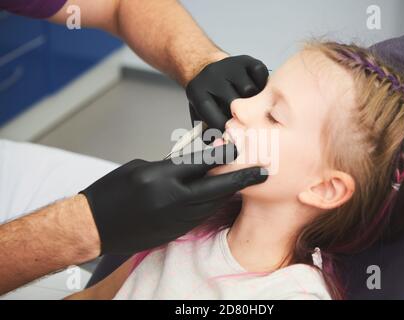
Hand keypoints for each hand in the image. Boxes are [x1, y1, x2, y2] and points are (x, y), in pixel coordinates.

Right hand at [80, 144, 267, 254]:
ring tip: (246, 182)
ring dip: (228, 193)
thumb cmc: (112, 192)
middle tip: (263, 171)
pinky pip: (200, 216)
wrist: (95, 225)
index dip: (223, 152)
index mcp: (159, 177)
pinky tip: (221, 198)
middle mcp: (170, 199)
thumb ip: (169, 167)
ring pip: (212, 204)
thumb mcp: (140, 168)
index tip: (241, 145)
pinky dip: (212, 205)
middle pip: (215, 187)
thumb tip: (192, 166)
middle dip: (241, 179)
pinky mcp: (174, 232)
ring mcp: (174, 219)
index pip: (199, 162)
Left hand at [186, 55, 268, 132]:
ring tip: (252, 106)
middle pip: (236, 104)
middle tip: (247, 123)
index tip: (234, 136)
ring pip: (251, 91)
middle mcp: (212, 76)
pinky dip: (264, 85)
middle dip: (243, 118)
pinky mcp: (246, 60)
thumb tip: (222, 150)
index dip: (228, 131)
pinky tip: (258, 91)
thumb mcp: (201, 118)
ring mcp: (229, 66)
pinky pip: (262, 76)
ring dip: (256, 102)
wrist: (209, 72)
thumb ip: (210, 136)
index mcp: (197, 92)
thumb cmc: (209, 99)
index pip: (215, 118)